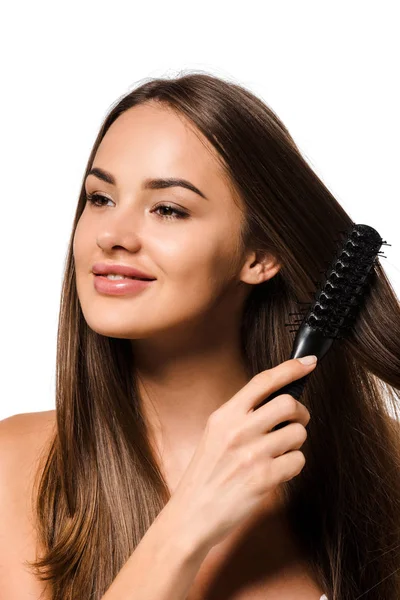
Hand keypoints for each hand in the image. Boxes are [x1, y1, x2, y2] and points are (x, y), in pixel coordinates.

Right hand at [167, 357, 315, 550]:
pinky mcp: (264, 478)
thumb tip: (277, 400)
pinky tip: (278, 471)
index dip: (290, 368)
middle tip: (296, 422)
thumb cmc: (205, 475)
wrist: (191, 515)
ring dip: (296, 443)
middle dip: (300, 412)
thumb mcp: (214, 434)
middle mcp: (238, 430)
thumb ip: (241, 416)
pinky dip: (293, 465)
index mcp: (224, 415)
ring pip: (298, 433)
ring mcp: (251, 454)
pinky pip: (298, 460)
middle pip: (288, 403)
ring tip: (279, 452)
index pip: (263, 381)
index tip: (308, 363)